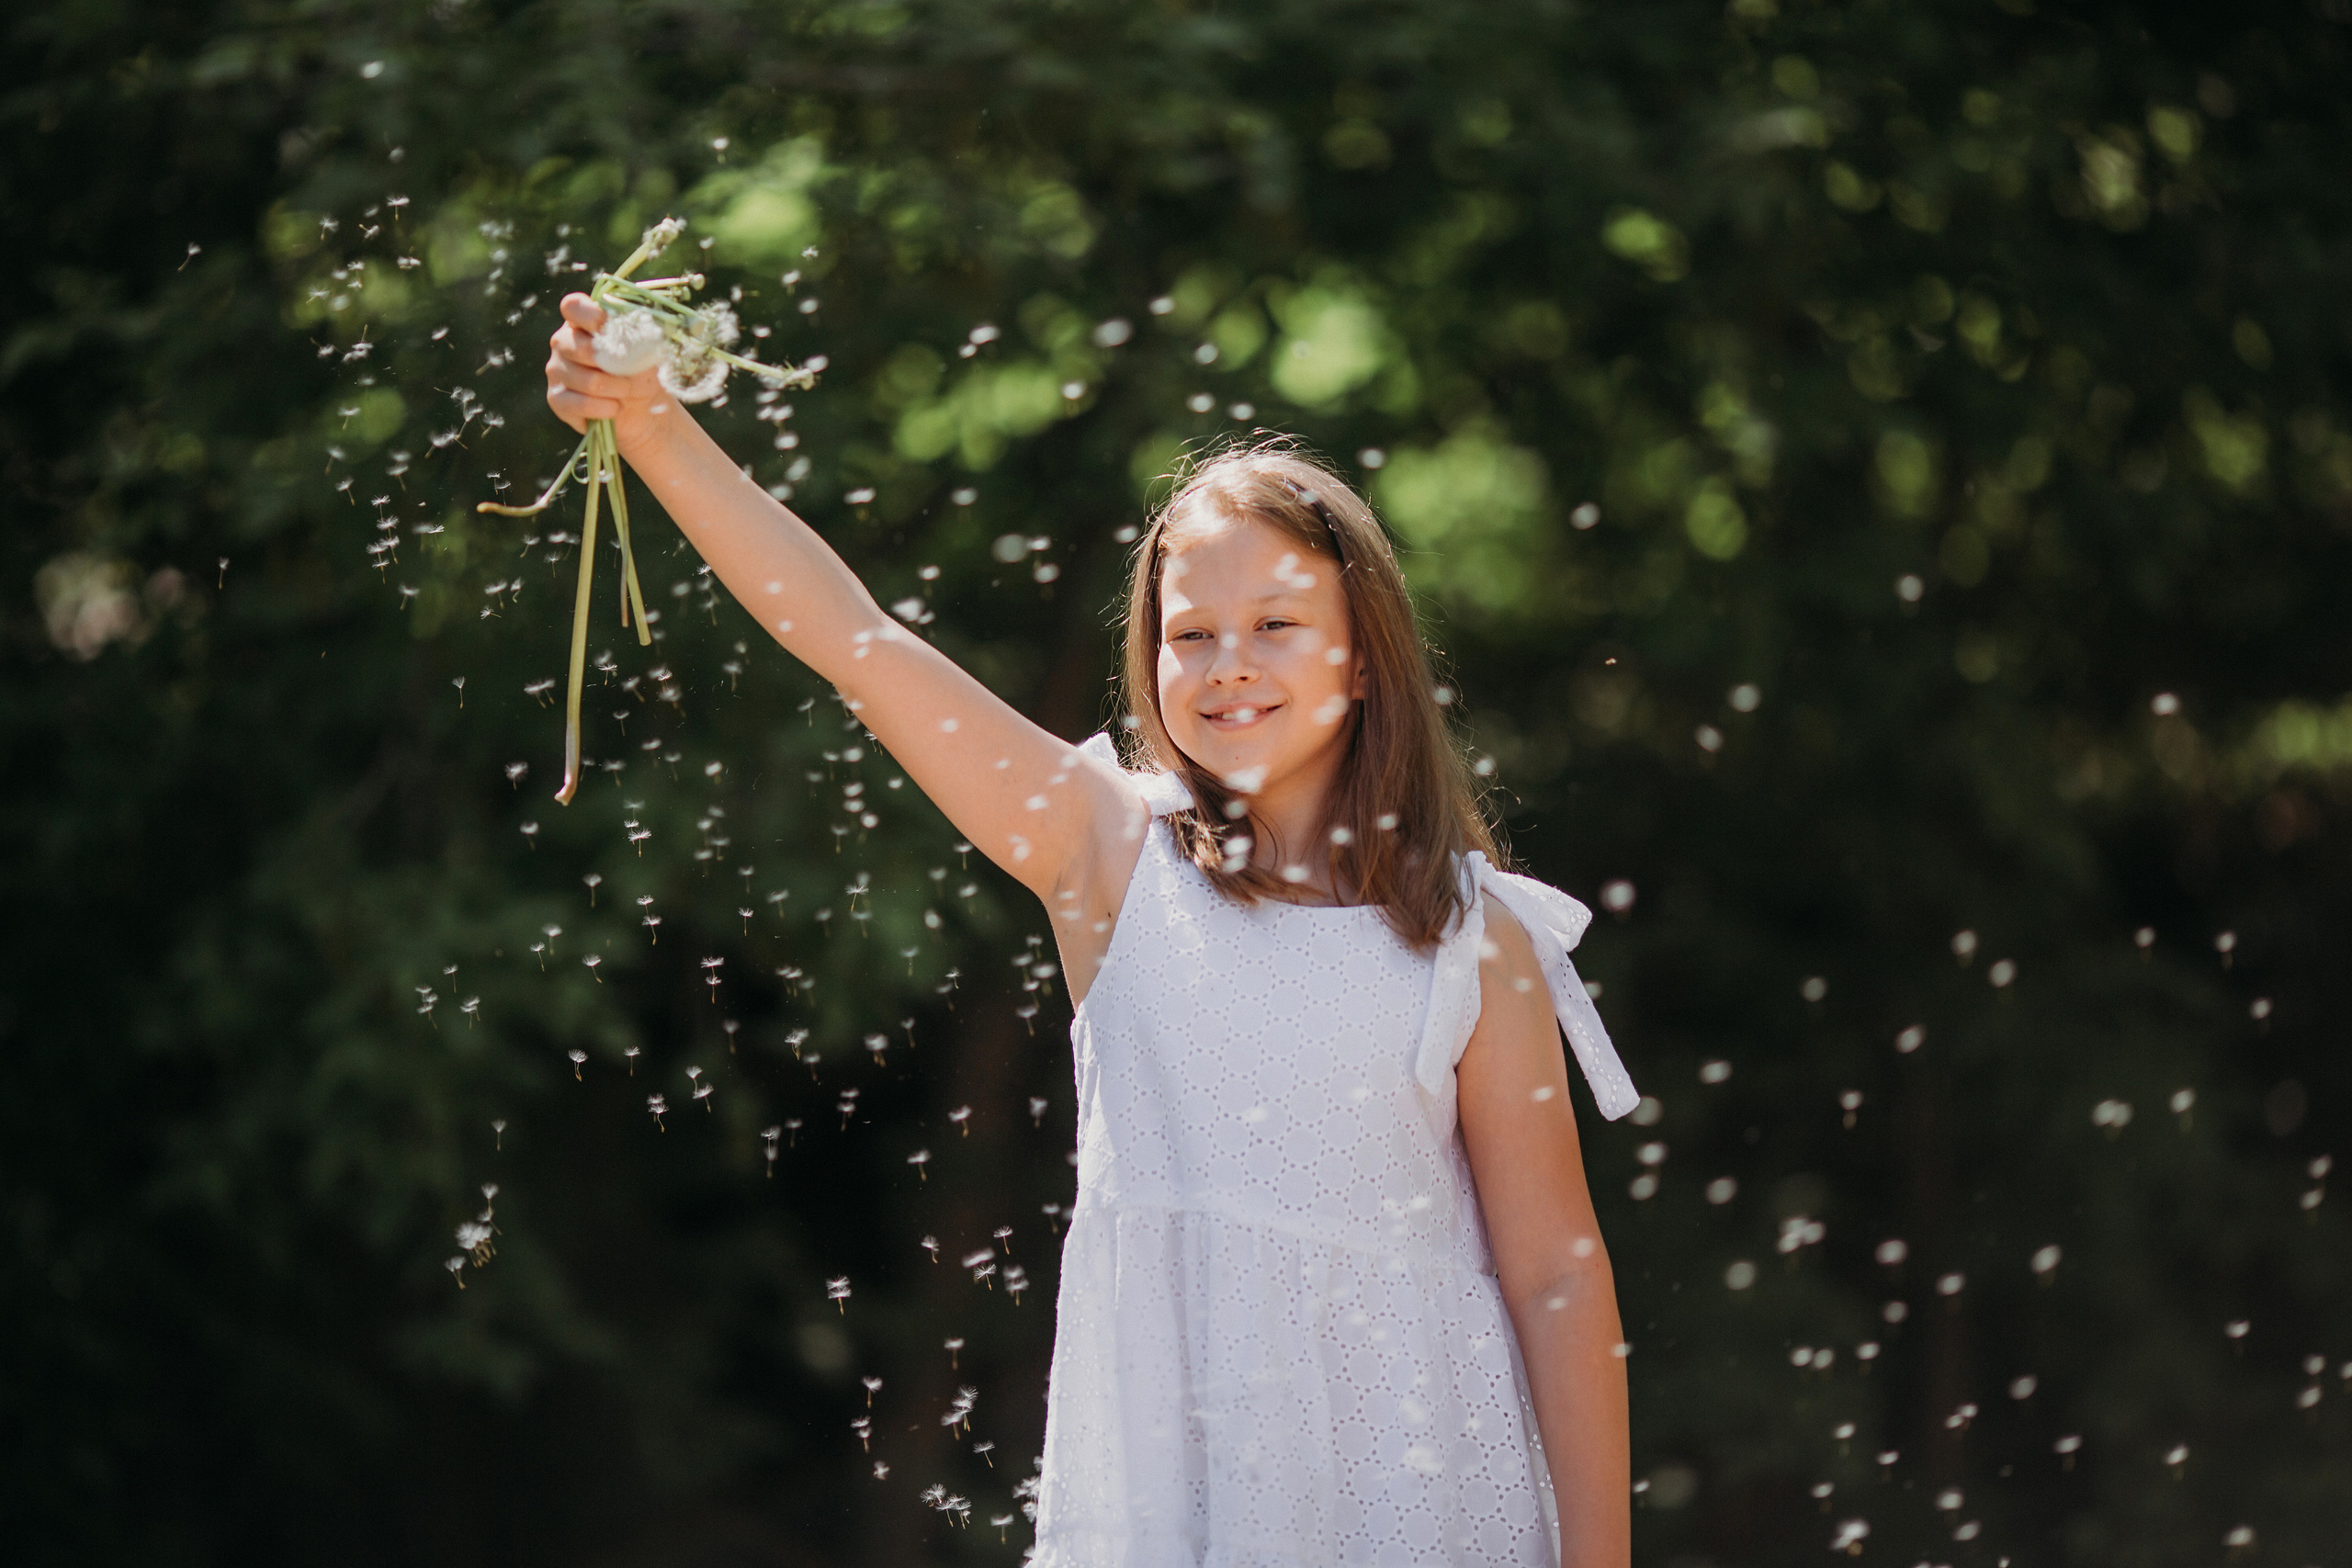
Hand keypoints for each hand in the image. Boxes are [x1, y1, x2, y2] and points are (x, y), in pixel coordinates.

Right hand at [543, 293, 677, 458]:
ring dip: (616, 390)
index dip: (590, 315)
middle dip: (613, 365)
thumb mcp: (646, 353)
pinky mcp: (556, 399)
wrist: (641, 408)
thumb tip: (635, 341)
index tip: (609, 327)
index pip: (573, 307)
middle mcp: (563, 342)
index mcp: (583, 322)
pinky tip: (615, 408)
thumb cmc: (641, 372)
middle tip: (632, 375)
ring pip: (585, 380)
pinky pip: (579, 405)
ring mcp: (557, 370)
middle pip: (577, 346)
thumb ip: (637, 341)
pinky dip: (605, 409)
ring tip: (627, 392)